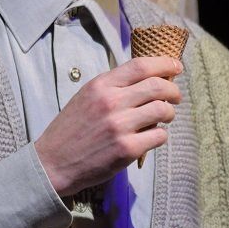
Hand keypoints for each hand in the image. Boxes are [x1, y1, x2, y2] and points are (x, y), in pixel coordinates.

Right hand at [35, 56, 181, 196]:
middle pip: (157, 86)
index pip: (141, 65)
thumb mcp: (86, 96)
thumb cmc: (71, 129)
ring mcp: (120, 126)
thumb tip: (148, 78)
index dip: (164, 64)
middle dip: (173, 90)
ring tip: (166, 116)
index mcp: (101, 85)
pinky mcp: (127, 149)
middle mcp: (112, 102)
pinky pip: (159, 136)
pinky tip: (153, 136)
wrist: (52, 163)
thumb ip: (114, 86)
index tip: (176, 66)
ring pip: (163, 110)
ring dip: (169, 113)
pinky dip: (161, 135)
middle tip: (176, 96)